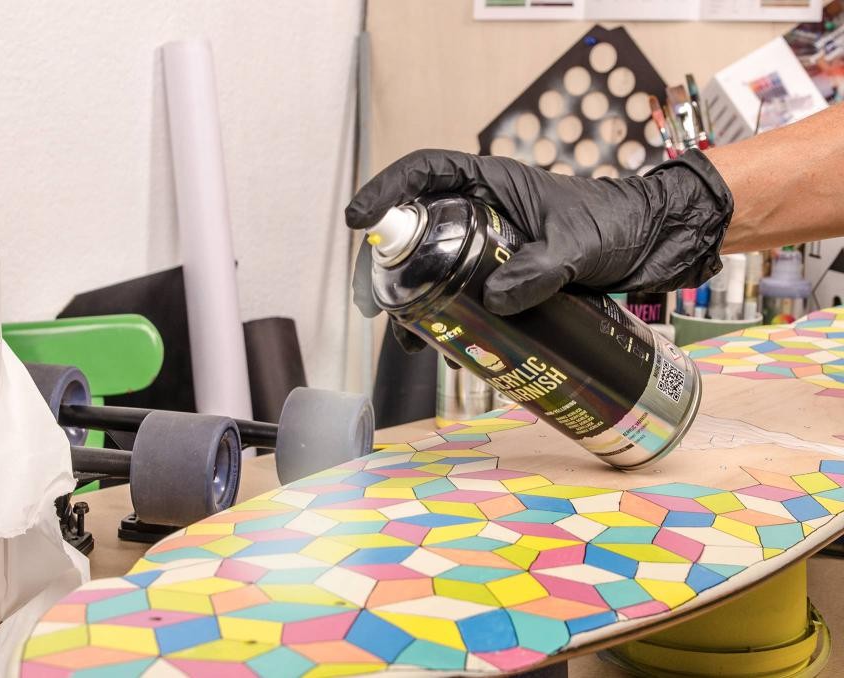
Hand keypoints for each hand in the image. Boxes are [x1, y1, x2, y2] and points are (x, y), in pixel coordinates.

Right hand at [348, 148, 733, 319]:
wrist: (656, 244)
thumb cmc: (620, 223)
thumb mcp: (577, 246)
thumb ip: (539, 270)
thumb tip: (493, 303)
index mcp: (492, 182)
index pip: (424, 173)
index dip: (385, 191)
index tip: (359, 221)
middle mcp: (483, 210)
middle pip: (417, 230)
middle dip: (390, 266)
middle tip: (376, 302)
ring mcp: (492, 244)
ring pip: (436, 269)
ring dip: (417, 304)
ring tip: (411, 340)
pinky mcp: (506, 274)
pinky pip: (465, 294)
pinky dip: (453, 322)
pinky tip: (453, 353)